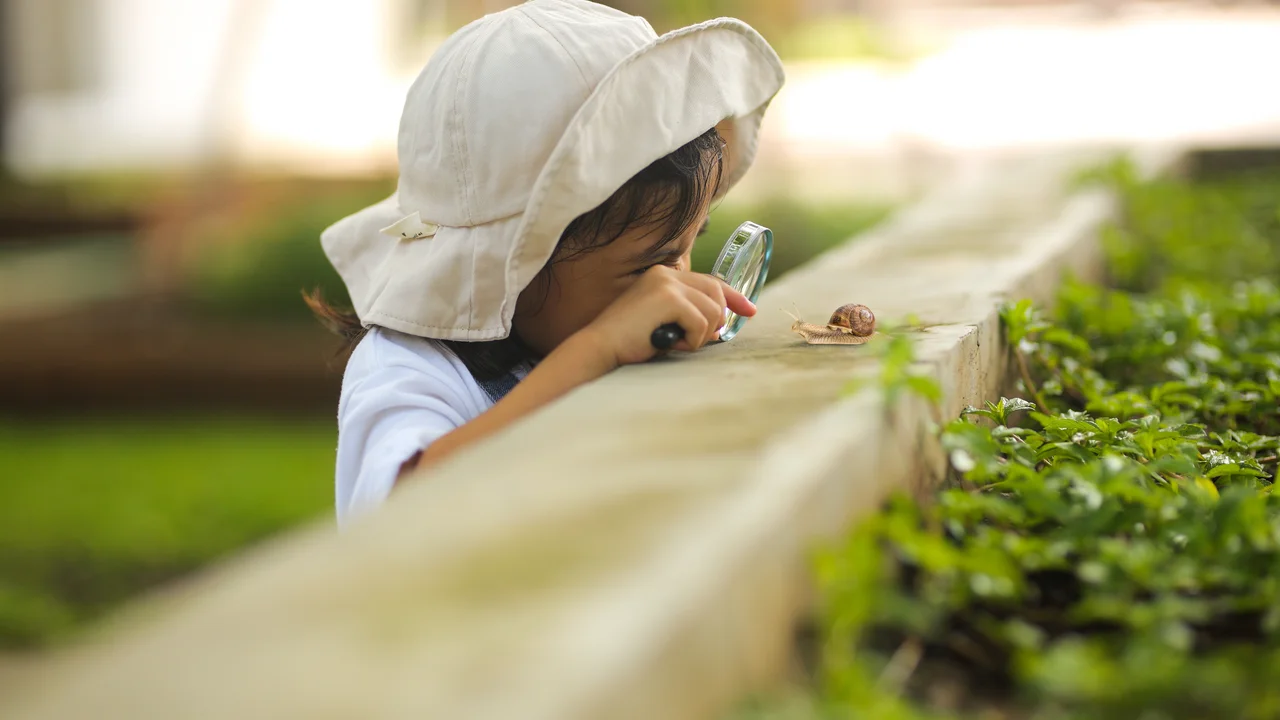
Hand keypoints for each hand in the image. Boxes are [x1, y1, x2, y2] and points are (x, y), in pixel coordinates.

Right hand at [575, 266, 756, 367]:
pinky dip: (691, 340)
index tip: (750, 310)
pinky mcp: (668, 298)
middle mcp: (666, 273)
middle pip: (716, 293)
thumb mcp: (664, 321)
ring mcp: (666, 283)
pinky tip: (669, 343)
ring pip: (712, 311)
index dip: (733, 296)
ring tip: (675, 342)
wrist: (600, 348)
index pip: (709, 281)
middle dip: (716, 321)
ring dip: (700, 335)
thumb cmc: (630, 342)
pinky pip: (700, 323)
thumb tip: (722, 322)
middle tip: (699, 339)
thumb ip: (688, 314)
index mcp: (663, 275)